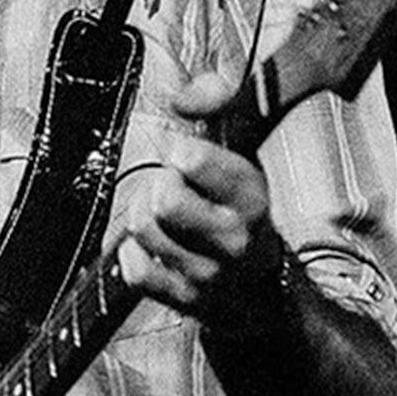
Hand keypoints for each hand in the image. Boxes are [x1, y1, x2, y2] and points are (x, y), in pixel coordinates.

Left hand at [117, 72, 282, 317]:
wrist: (263, 289)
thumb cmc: (243, 212)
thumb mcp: (244, 155)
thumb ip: (219, 108)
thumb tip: (183, 96)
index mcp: (251, 197)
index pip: (192, 160)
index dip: (181, 152)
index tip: (188, 159)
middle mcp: (233, 238)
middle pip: (163, 199)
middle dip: (158, 185)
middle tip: (172, 188)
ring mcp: (208, 273)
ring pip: (142, 228)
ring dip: (142, 215)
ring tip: (162, 215)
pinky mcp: (183, 299)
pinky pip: (135, 269)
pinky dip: (134, 253)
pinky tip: (153, 245)